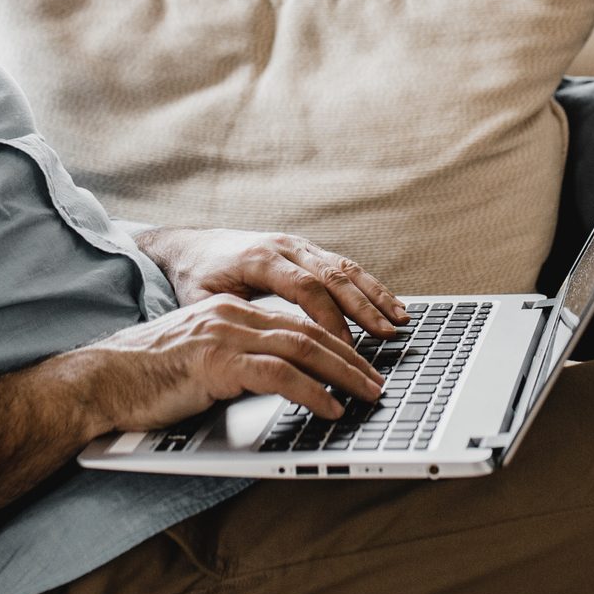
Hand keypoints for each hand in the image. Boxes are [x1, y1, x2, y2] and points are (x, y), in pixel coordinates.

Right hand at [62, 293, 387, 432]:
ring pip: (303, 348)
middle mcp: (232, 314)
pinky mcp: (217, 362)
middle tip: (378, 383)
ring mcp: (225, 334)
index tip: (360, 365)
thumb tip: (280, 380)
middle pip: (309, 330)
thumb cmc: (145, 379)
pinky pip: (279, 375)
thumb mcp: (200, 360)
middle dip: (351, 358)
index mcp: (230, 309)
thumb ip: (236, 360)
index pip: (297, 321)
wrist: (101, 381)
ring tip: (366, 396)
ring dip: (343, 375)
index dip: (335, 342)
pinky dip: (312, 392)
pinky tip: (330, 409)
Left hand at [133, 227, 409, 342]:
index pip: (303, 287)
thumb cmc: (197, 279)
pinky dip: (370, 288)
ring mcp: (300, 246)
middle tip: (386, 336)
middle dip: (363, 308)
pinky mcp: (308, 252)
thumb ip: (235, 318)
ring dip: (375, 296)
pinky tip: (390, 305)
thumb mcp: (204, 300)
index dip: (327, 316)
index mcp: (260, 258)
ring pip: (345, 269)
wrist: (193, 247)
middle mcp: (285, 247)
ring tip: (400, 321)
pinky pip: (344, 267)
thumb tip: (262, 347)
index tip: (344, 345)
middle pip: (333, 276)